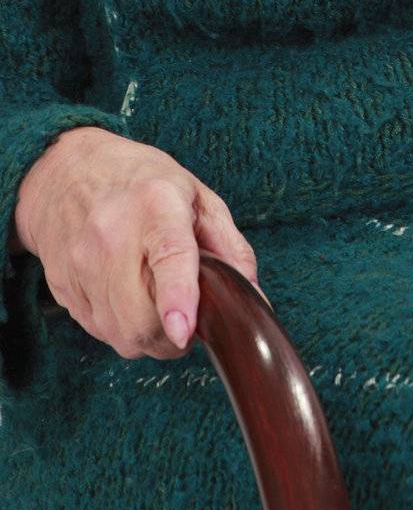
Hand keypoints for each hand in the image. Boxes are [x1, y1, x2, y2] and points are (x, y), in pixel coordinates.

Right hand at [13, 126, 272, 360]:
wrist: (64, 173)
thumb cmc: (140, 181)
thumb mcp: (197, 196)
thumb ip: (230, 246)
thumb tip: (252, 296)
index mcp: (157, 204)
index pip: (169, 256)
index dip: (177, 298)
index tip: (183, 330)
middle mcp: (113, 234)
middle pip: (143, 319)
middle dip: (172, 333)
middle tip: (184, 313)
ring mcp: (82, 263)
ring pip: (122, 336)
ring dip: (147, 334)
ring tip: (152, 297)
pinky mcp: (62, 286)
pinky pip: (100, 332)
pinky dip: (120, 327)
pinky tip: (124, 295)